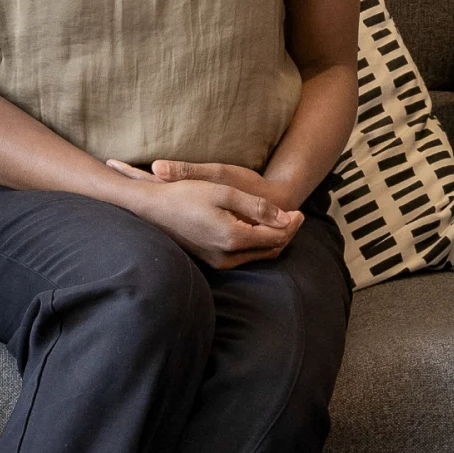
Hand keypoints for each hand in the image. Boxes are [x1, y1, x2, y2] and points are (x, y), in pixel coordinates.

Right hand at [105, 159, 299, 265]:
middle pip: (269, 250)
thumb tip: (285, 219)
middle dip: (285, 234)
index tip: (300, 212)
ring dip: (273, 241)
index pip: (273, 237)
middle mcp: (227, 256)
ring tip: (282, 223)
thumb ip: (257, 207)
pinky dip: (257, 245)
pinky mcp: (212, 261)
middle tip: (297, 217)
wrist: (153, 208)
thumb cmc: (187, 194)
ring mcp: (218, 262)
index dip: (290, 225)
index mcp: (232, 237)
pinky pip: (244, 257)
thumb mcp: (224, 191)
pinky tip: (260, 231)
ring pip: (258, 256)